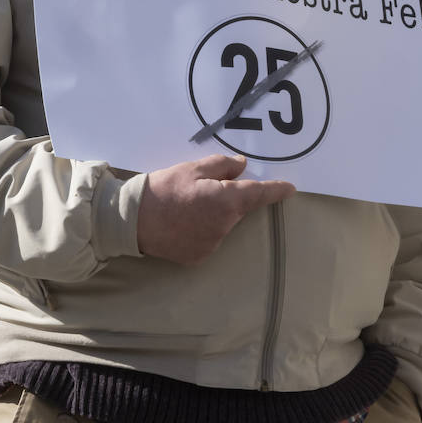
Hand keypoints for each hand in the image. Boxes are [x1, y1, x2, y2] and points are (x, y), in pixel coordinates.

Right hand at [137, 153, 294, 263]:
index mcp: (226, 202)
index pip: (259, 195)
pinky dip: (202, 230)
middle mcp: (224, 227)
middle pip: (237, 209)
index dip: (276, 191)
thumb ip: (222, 166)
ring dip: (215, 215)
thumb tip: (242, 167)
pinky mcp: (198, 256)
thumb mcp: (193, 168)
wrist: (131, 220)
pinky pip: (209, 239)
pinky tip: (182, 223)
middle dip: (229, 198)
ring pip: (223, 224)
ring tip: (186, 207)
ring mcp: (212, 244)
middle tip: (203, 189)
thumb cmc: (163, 189)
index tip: (290, 189)